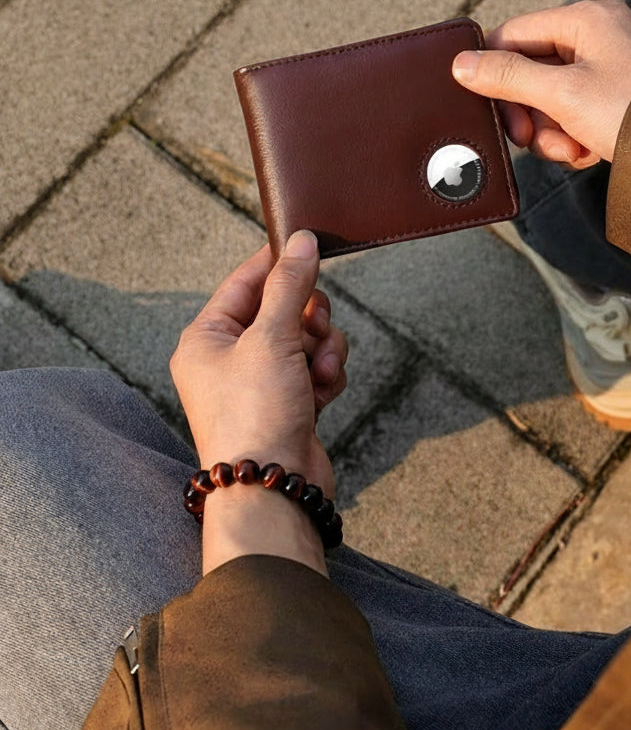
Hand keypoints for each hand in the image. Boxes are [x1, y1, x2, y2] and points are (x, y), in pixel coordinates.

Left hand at [170, 230, 346, 495]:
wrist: (272, 488)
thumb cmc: (254, 416)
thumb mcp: (270, 338)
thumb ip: (290, 285)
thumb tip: (301, 241)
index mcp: (206, 339)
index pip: (243, 283)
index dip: (277, 265)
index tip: (308, 247)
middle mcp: (228, 360)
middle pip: (281, 309)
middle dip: (308, 317)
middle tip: (315, 325)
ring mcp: (259, 384)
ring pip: (305, 339)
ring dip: (323, 348)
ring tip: (322, 369)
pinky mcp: (288, 405)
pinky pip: (316, 370)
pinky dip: (326, 376)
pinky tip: (324, 391)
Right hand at [451, 0, 630, 166]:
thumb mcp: (562, 94)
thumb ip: (508, 77)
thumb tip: (460, 65)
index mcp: (585, 20)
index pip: (514, 33)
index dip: (495, 72)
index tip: (494, 110)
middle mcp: (597, 36)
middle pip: (531, 69)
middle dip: (529, 111)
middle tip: (529, 138)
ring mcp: (610, 68)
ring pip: (551, 97)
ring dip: (552, 131)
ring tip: (572, 149)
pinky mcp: (618, 99)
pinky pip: (575, 113)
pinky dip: (574, 137)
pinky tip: (588, 152)